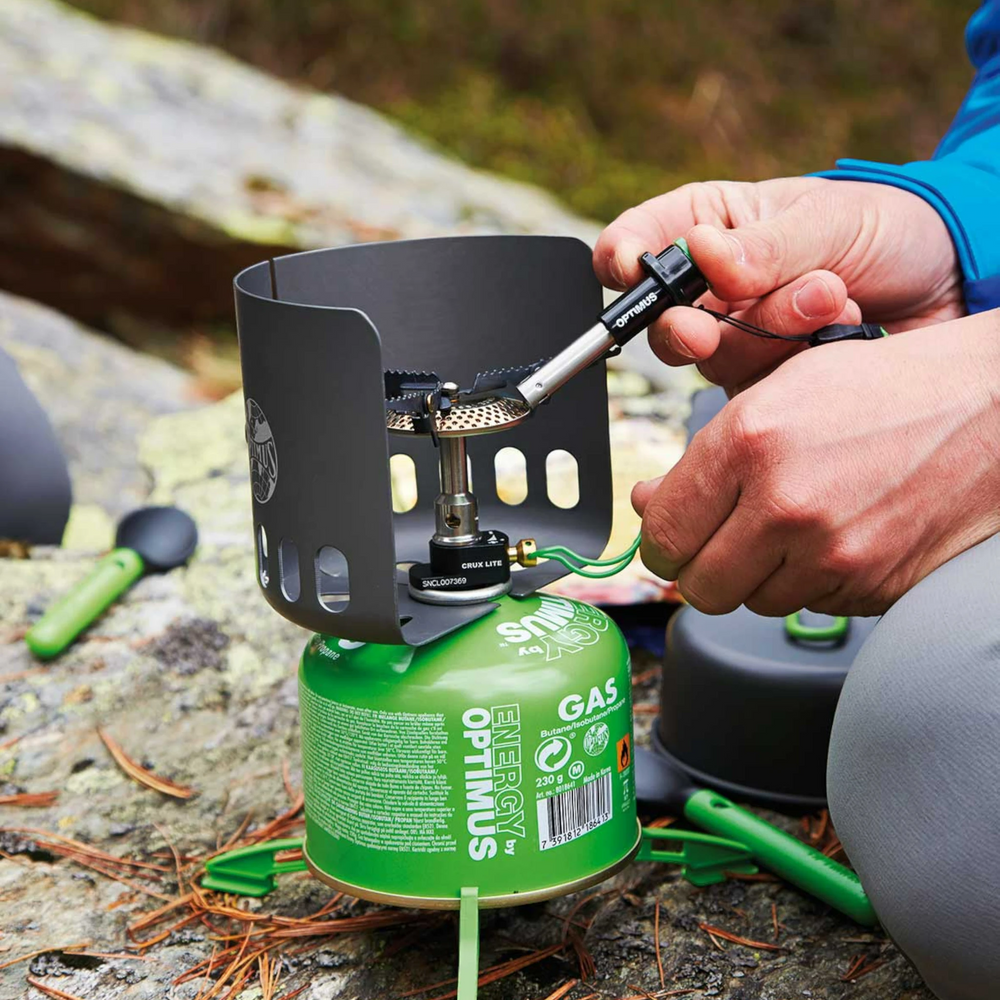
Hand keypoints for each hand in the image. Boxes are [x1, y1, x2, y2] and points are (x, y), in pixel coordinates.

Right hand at [594, 178, 963, 391]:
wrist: (952, 284)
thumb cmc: (887, 230)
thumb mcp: (826, 219)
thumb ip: (763, 247)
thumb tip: (702, 256)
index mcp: (708, 228)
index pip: (636, 243)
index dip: (622, 259)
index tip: (634, 269)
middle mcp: (712, 289)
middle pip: (659, 323)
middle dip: (689, 327)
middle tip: (712, 324)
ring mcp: (738, 340)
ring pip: (713, 360)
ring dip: (771, 331)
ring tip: (829, 294)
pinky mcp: (767, 384)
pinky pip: (756, 392)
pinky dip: (798, 362)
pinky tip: (840, 328)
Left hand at [632, 310, 999, 616]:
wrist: (986, 408)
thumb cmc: (882, 390)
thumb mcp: (776, 391)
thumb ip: (703, 455)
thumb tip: (651, 503)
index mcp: (748, 440)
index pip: (662, 531)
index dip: (659, 540)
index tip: (669, 536)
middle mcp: (784, 501)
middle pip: (697, 586)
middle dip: (699, 568)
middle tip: (717, 542)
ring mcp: (829, 550)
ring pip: (750, 602)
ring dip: (756, 576)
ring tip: (789, 527)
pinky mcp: (868, 583)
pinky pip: (806, 605)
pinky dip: (807, 582)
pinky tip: (830, 537)